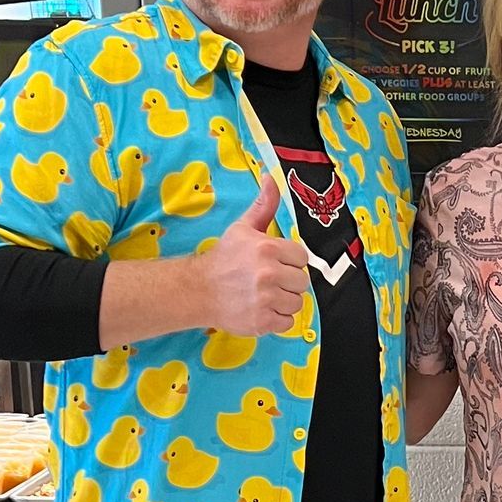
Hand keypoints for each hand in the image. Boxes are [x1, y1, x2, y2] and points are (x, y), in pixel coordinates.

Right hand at [192, 176, 308, 336]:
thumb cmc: (223, 259)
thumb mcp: (243, 228)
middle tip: (269, 280)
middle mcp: (269, 274)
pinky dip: (277, 319)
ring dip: (284, 301)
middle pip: (302, 282)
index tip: (275, 263)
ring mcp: (266, 299)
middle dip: (288, 282)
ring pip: (297, 303)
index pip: (302, 258)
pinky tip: (262, 308)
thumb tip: (272, 178)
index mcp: (268, 248)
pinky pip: (287, 322)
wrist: (199, 290)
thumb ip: (264, 206)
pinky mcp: (262, 321)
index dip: (290, 261)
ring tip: (265, 295)